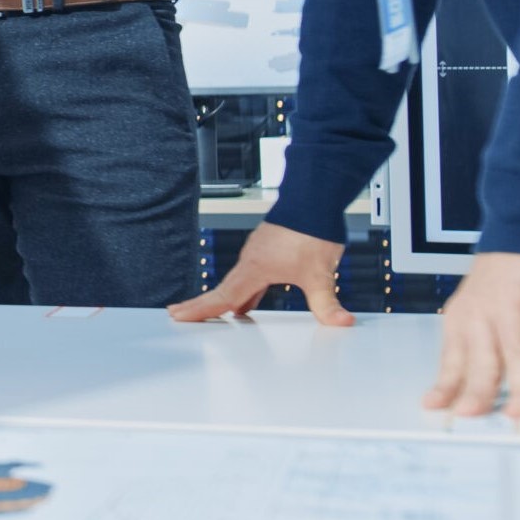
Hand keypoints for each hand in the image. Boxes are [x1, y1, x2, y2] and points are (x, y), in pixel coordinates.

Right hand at [168, 221, 350, 325]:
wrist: (315, 198)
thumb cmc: (311, 230)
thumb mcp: (320, 274)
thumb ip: (328, 302)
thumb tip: (341, 322)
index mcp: (255, 268)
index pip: (223, 296)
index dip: (200, 309)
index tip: (178, 315)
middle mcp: (251, 260)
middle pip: (222, 289)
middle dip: (202, 304)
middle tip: (179, 313)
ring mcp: (258, 252)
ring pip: (236, 281)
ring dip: (224, 297)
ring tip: (218, 312)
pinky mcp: (268, 248)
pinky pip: (249, 274)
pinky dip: (244, 288)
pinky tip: (251, 297)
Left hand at [424, 252, 519, 419]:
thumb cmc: (504, 277)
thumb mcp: (478, 309)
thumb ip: (479, 347)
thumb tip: (471, 387)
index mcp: (462, 319)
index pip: (451, 360)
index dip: (445, 386)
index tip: (437, 408)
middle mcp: (481, 315)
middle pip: (479, 361)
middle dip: (477, 393)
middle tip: (475, 417)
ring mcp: (509, 306)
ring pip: (511, 353)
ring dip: (516, 386)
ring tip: (518, 411)